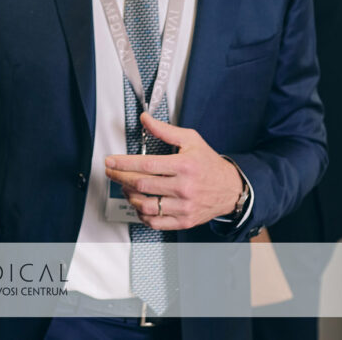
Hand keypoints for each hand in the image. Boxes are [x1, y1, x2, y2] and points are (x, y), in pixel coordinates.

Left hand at [104, 112, 243, 229]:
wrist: (231, 188)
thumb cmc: (208, 163)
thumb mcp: (190, 140)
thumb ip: (164, 130)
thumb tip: (144, 119)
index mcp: (184, 166)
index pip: (146, 165)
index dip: (123, 163)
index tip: (110, 161)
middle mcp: (184, 187)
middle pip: (142, 184)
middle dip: (120, 177)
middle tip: (110, 172)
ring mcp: (184, 207)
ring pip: (146, 205)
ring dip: (129, 196)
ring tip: (124, 187)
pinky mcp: (184, 221)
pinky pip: (156, 222)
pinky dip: (141, 214)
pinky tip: (138, 204)